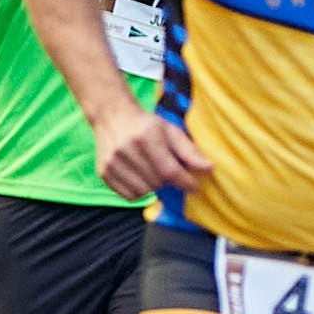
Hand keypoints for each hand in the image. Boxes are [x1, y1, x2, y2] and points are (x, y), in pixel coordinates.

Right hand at [95, 109, 212, 199]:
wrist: (112, 116)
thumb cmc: (146, 125)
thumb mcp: (171, 131)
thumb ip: (190, 151)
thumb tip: (209, 168)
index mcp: (145, 136)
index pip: (169, 170)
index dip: (186, 182)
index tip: (196, 186)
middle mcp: (125, 150)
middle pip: (158, 182)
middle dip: (168, 179)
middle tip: (167, 168)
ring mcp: (111, 162)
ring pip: (144, 192)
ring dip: (154, 186)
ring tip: (152, 171)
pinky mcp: (103, 172)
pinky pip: (129, 196)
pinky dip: (139, 191)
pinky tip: (140, 176)